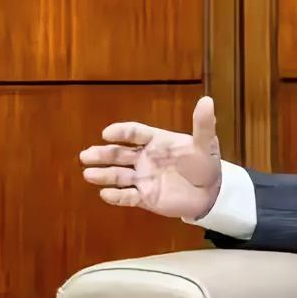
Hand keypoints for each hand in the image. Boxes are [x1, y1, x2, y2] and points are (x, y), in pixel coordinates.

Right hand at [79, 96, 222, 219]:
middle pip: (119, 154)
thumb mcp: (206, 143)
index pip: (135, 133)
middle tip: (86, 155)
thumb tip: (207, 100)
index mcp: (157, 141)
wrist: (210, 192)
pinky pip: (127, 197)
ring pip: (118, 175)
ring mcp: (143, 178)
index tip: (107, 133)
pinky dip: (116, 196)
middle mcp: (145, 158)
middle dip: (103, 154)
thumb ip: (203, 124)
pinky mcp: (145, 197)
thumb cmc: (205, 164)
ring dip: (103, 174)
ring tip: (88, 173)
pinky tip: (105, 194)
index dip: (121, 132)